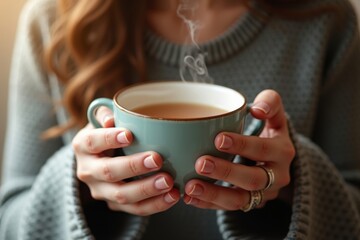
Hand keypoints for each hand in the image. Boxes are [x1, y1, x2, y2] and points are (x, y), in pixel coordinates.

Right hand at [73, 107, 179, 215]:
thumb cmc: (110, 132)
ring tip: (168, 182)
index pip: (92, 142)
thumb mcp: (104, 118)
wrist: (103, 156)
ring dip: (147, 190)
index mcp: (83, 146)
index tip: (129, 135)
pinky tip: (172, 196)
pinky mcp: (115, 205)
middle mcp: (88, 171)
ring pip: (121, 195)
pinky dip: (155, 204)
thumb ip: (106, 113)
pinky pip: (135, 209)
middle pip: (108, 172)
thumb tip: (110, 119)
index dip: (109, 139)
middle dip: (133, 167)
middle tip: (157, 159)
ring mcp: (101, 191)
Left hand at [183, 89, 294, 210]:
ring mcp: (263, 194)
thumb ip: (271, 102)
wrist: (276, 160)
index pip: (263, 149)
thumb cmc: (269, 132)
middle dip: (226, 172)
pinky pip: (228, 208)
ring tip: (190, 187)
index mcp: (282, 151)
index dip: (242, 145)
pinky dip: (208, 204)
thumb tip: (258, 108)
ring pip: (240, 200)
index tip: (218, 138)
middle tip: (201, 163)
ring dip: (214, 194)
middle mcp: (276, 176)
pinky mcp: (249, 204)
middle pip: (252, 178)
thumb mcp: (276, 116)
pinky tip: (189, 197)